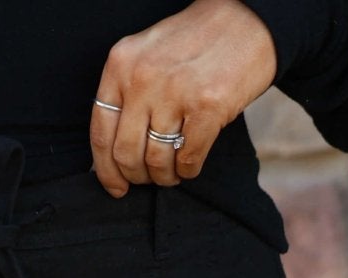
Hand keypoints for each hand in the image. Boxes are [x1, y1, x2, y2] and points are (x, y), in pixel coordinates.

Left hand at [90, 0, 277, 196]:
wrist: (246, 19)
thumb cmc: (195, 43)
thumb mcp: (147, 57)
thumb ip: (127, 95)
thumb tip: (113, 153)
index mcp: (121, 64)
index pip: (101, 133)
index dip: (106, 170)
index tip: (117, 187)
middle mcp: (143, 77)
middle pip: (126, 153)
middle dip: (138, 176)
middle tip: (151, 177)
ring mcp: (175, 91)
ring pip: (156, 160)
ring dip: (165, 176)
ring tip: (173, 171)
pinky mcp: (207, 105)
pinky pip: (188, 158)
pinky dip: (188, 170)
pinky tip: (190, 165)